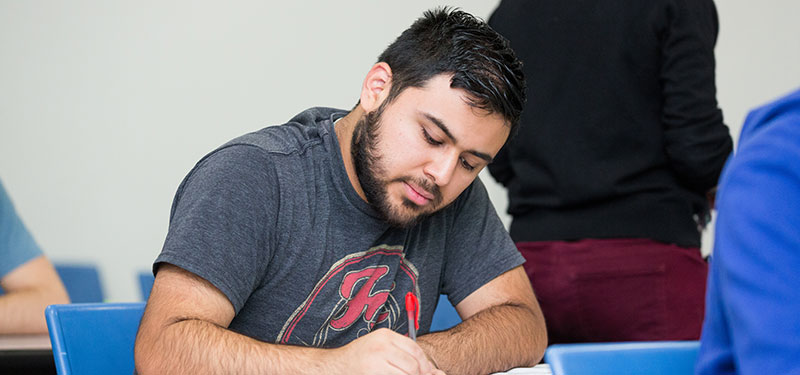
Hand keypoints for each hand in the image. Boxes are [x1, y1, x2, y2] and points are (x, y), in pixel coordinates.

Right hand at [326, 328, 444, 374]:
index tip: (427, 374)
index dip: (425, 365)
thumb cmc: (359, 360)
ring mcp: (375, 361)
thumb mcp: (380, 350)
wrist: (334, 367)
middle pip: (413, 365)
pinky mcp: (371, 372)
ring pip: (407, 374)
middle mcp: (381, 346)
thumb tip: (435, 373)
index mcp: (385, 336)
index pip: (415, 350)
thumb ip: (403, 355)